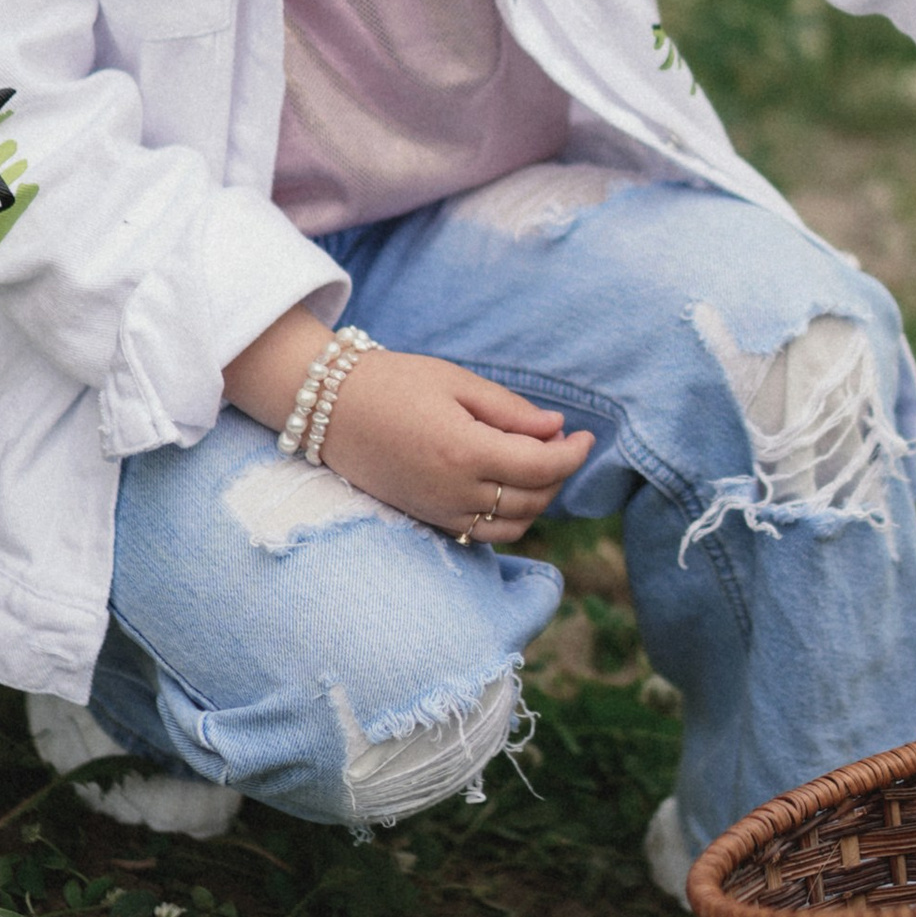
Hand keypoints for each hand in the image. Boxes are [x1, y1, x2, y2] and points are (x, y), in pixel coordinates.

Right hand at [316, 345, 593, 542]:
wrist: (329, 409)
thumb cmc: (394, 383)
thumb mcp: (456, 383)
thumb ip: (510, 411)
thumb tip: (557, 429)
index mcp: (465, 451)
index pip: (542, 467)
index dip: (573, 454)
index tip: (586, 435)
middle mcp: (454, 491)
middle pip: (534, 499)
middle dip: (559, 473)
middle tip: (562, 442)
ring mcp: (440, 511)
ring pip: (514, 524)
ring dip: (538, 499)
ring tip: (538, 463)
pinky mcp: (428, 519)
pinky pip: (485, 533)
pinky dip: (509, 516)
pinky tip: (508, 484)